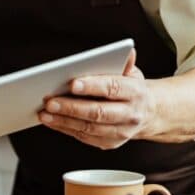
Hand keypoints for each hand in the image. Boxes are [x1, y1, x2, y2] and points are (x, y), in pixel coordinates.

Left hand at [38, 49, 157, 148]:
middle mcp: (130, 115)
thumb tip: (128, 51)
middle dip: (72, 107)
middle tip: (50, 101)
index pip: (113, 89)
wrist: (150, 114)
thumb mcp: (133, 73)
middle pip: (98, 112)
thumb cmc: (133, 89)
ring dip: (64, 121)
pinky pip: (85, 137)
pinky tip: (51, 121)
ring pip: (89, 128)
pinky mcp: (110, 143)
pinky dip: (66, 129)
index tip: (72, 84)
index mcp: (135, 93)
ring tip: (45, 113)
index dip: (92, 87)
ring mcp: (121, 132)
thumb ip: (125, 63)